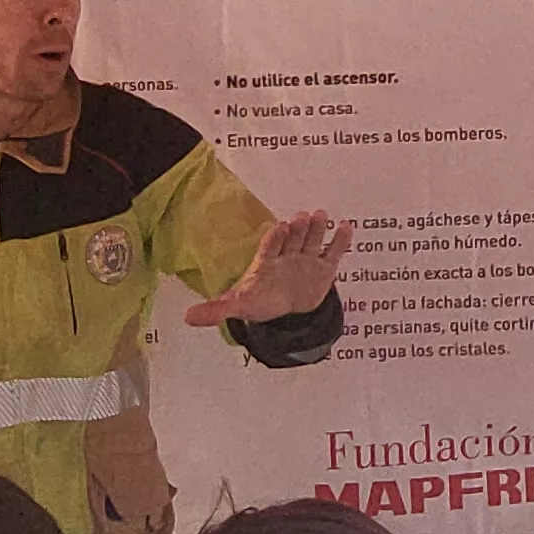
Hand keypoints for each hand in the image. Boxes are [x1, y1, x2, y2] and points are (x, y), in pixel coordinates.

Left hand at [186, 210, 353, 326]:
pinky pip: (332, 253)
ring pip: (312, 241)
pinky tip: (345, 227)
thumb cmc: (261, 301)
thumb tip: (188, 317)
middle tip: (302, 216)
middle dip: (297, 228)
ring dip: (316, 229)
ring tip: (321, 216)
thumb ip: (215, 310)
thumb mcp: (238, 306)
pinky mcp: (323, 268)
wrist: (287, 311)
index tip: (279, 227)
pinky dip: (339, 240)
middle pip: (292, 239)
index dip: (275, 238)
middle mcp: (286, 256)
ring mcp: (306, 260)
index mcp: (265, 261)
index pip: (269, 247)